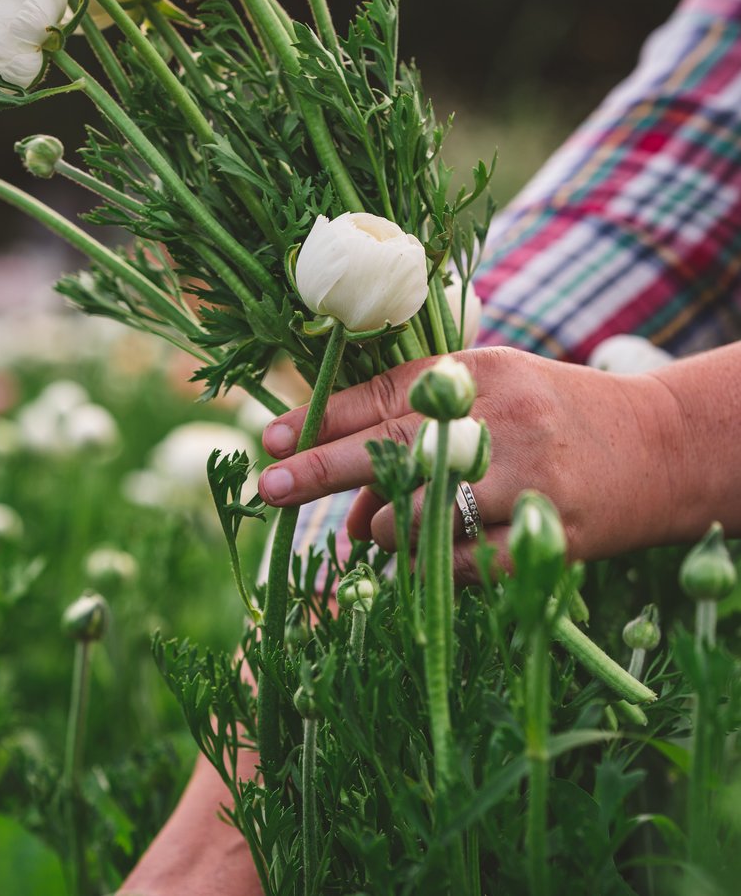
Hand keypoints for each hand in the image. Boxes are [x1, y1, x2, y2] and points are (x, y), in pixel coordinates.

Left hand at [258, 346, 684, 581]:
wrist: (667, 446)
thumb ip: (422, 430)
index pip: (386, 394)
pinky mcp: (553, 533)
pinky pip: (468, 562)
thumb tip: (350, 499)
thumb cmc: (558, 419)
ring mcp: (529, 476)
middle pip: (395, 445)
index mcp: (481, 370)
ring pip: (424, 512)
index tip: (271, 438)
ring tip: (379, 527)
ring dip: (385, 527)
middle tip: (269, 486)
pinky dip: (439, 566)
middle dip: (322, 467)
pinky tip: (433, 556)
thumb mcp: (493, 396)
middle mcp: (502, 416)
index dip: (324, 417)